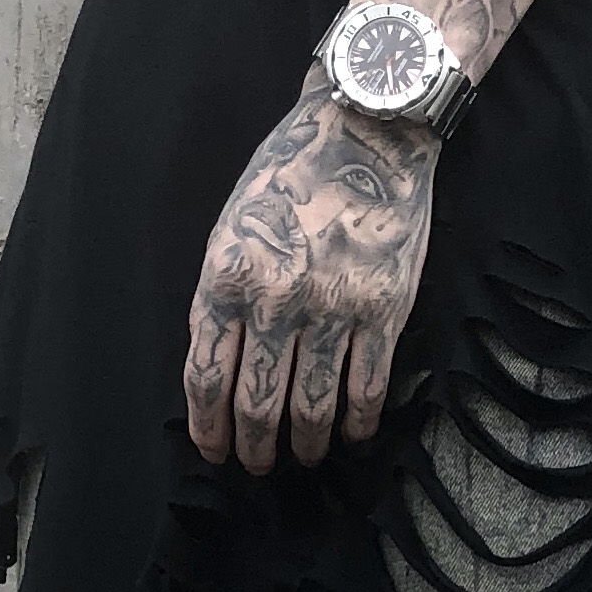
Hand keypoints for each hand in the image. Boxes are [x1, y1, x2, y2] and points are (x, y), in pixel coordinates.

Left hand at [186, 86, 439, 474]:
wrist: (366, 128)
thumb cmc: (292, 172)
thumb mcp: (231, 226)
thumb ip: (222, 294)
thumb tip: (222, 363)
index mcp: (228, 278)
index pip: (208, 376)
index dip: (209, 426)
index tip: (213, 450)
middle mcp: (276, 301)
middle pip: (257, 403)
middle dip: (253, 445)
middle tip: (256, 464)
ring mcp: (333, 309)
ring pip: (312, 406)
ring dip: (304, 443)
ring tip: (301, 457)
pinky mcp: (384, 310)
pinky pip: (367, 387)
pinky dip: (359, 422)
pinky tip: (354, 434)